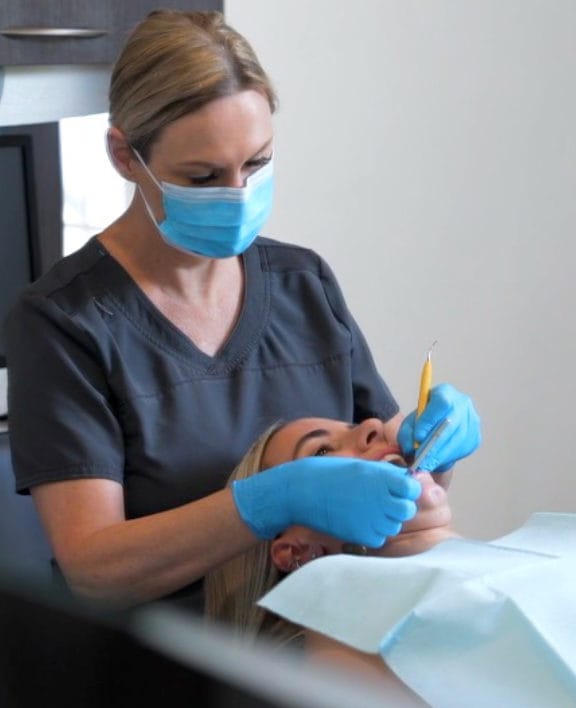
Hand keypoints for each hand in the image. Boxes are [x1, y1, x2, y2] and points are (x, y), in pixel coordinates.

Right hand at [232, 457, 420, 546]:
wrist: (304, 490)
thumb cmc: (332, 474)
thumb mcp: (362, 467)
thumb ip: (387, 476)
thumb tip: (409, 481)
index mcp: (382, 478)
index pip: (413, 489)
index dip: (407, 489)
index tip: (398, 489)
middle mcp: (381, 499)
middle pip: (407, 510)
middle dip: (398, 506)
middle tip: (381, 501)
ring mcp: (372, 519)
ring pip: (394, 526)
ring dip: (385, 520)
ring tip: (365, 509)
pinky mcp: (361, 536)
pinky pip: (379, 538)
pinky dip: (372, 532)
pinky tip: (357, 520)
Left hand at [398, 382, 480, 471]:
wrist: (436, 430)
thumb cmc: (421, 424)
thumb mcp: (409, 424)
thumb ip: (407, 433)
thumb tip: (413, 446)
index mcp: (445, 392)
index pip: (442, 404)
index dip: (431, 420)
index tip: (418, 436)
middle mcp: (462, 404)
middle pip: (452, 424)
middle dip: (435, 444)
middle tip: (421, 459)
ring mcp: (472, 420)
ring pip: (458, 439)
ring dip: (441, 454)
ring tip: (426, 464)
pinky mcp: (475, 437)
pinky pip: (463, 449)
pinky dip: (448, 457)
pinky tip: (437, 460)